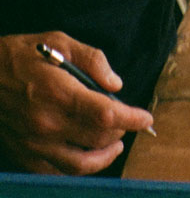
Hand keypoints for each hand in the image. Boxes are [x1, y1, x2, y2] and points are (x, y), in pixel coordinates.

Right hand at [0, 31, 154, 174]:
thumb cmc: (20, 55)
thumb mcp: (59, 42)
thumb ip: (93, 60)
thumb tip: (116, 84)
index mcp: (58, 93)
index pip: (105, 114)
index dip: (131, 119)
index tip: (146, 118)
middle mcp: (46, 123)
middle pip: (98, 138)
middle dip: (121, 131)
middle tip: (128, 121)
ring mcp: (33, 143)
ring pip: (80, 164)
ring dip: (104, 157)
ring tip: (116, 144)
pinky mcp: (23, 154)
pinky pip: (56, 172)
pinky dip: (78, 167)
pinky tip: (87, 154)